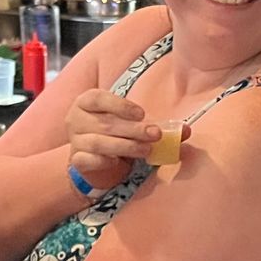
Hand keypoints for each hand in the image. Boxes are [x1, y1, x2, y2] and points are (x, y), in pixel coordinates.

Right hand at [65, 89, 180, 191]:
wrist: (95, 161)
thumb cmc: (115, 135)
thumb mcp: (132, 125)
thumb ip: (157, 125)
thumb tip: (186, 131)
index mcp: (87, 102)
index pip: (98, 98)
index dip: (120, 105)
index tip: (142, 114)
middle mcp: (76, 119)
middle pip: (105, 123)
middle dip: (133, 129)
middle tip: (155, 134)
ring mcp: (75, 141)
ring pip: (98, 143)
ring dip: (125, 146)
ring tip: (146, 149)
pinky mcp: (76, 160)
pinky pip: (88, 160)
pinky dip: (103, 161)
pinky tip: (118, 162)